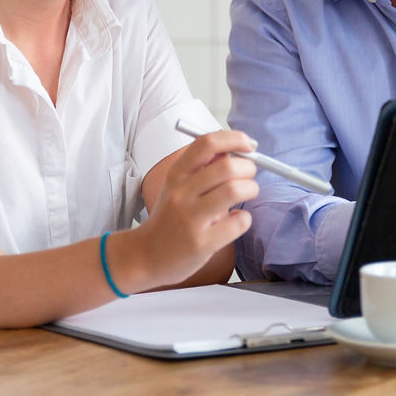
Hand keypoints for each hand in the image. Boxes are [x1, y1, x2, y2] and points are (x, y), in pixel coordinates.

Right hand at [121, 129, 260, 289]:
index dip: (234, 139)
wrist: (144, 257)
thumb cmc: (169, 218)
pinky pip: (238, 222)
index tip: (250, 145)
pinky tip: (235, 221)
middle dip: (249, 168)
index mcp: (176, 174)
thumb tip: (235, 149)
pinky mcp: (202, 243)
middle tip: (249, 177)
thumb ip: (204, 168)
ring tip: (247, 195)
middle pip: (227, 166)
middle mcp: (181, 193)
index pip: (207, 143)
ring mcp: (191, 219)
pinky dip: (244, 219)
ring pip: (234, 190)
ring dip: (251, 189)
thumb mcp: (178, 187)